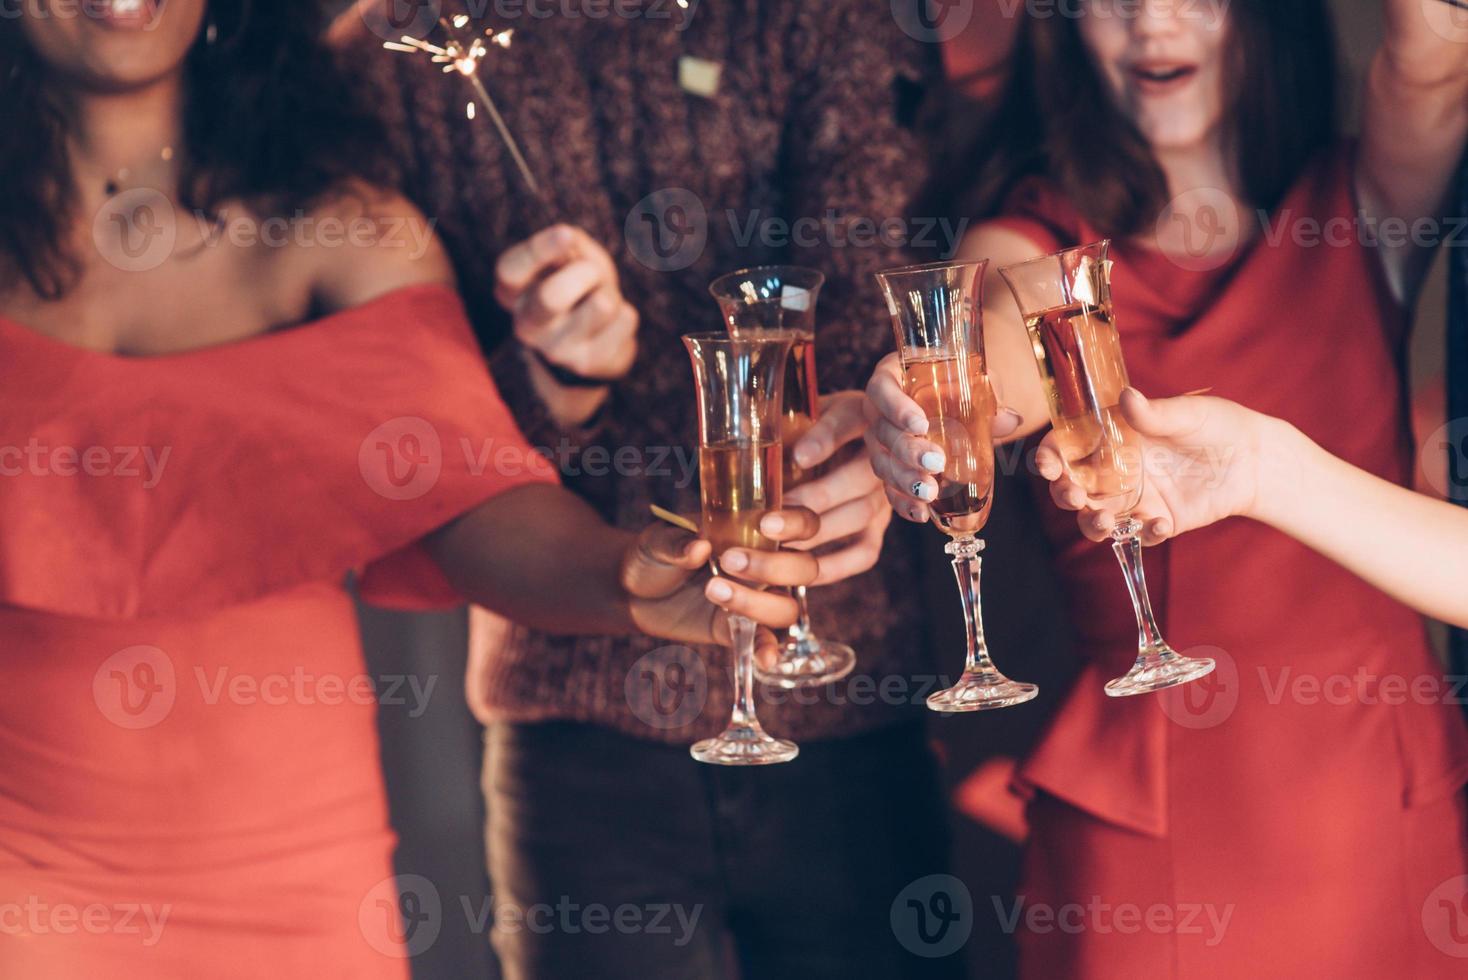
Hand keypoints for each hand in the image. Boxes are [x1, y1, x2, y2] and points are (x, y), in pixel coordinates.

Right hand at [495, 224, 638, 383]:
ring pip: (602, 305)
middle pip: (551, 298)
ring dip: (610, 292)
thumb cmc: (578, 287)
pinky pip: (625, 320)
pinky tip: (610, 326)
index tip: (566, 233)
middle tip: (592, 272)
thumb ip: (570, 245)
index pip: (511, 271)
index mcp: (512, 293)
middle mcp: (526, 325)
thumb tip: (571, 242)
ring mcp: (555, 351)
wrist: (589, 347)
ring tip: (601, 300)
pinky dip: (625, 314)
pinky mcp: (587, 365)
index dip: (540, 250)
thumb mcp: (571, 257)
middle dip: (584, 273)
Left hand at [621, 508, 821, 644]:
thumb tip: (699, 548)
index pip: (801, 524)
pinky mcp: (739, 628)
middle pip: (804, 568)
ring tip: (713, 591)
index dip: (796, 523)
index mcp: (755, 532)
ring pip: (787, 607)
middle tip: (729, 561)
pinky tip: (763, 658)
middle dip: (774, 567)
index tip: (767, 525)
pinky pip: (766, 641)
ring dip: (759, 603)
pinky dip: (768, 649)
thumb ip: (677, 543)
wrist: (632, 592)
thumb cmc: (652, 554)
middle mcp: (766, 565)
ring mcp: (757, 599)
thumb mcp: (658, 540)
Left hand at [779, 390, 891, 583]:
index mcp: (858, 415)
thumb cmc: (805, 432)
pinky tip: (794, 572)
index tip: (798, 458)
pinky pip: (862, 554)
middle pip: (858, 478)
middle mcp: (881, 456)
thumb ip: (774, 423)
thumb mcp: (794, 416)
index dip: (824, 440)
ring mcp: (883, 496)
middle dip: (812, 501)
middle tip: (768, 520)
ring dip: (813, 534)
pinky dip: (830, 566)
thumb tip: (738, 430)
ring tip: (770, 545)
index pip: (846, 422)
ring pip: (857, 516)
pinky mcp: (879, 531)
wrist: (839, 453)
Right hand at [863, 352, 1024, 524]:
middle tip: (935, 462)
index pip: (882, 389)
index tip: (921, 425)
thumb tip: (1010, 420)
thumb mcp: (975, 384)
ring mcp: (879, 441)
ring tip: (929, 492)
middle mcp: (878, 410)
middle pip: (882, 431)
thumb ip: (989, 398)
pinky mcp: (888, 468)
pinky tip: (920, 513)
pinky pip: (888, 488)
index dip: (896, 407)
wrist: (954, 403)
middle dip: (908, 451)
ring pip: (882, 463)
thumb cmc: (960, 386)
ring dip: (905, 480)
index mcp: (893, 377)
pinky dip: (903, 502)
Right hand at [1035, 388, 1267, 544]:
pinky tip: (1159, 524)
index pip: (1067, 447)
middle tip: (1074, 496)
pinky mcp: (1159, 520)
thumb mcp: (1187, 414)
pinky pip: (1140, 536)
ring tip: (1103, 523)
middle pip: (1072, 487)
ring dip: (1091, 523)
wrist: (1255, 459)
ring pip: (1096, 517)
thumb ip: (1154, 413)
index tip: (1046, 465)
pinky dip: (1144, 535)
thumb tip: (1128, 398)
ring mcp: (1136, 498)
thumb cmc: (1218, 425)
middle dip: (1065, 494)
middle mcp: (1116, 470)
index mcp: (1113, 439)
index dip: (1049, 456)